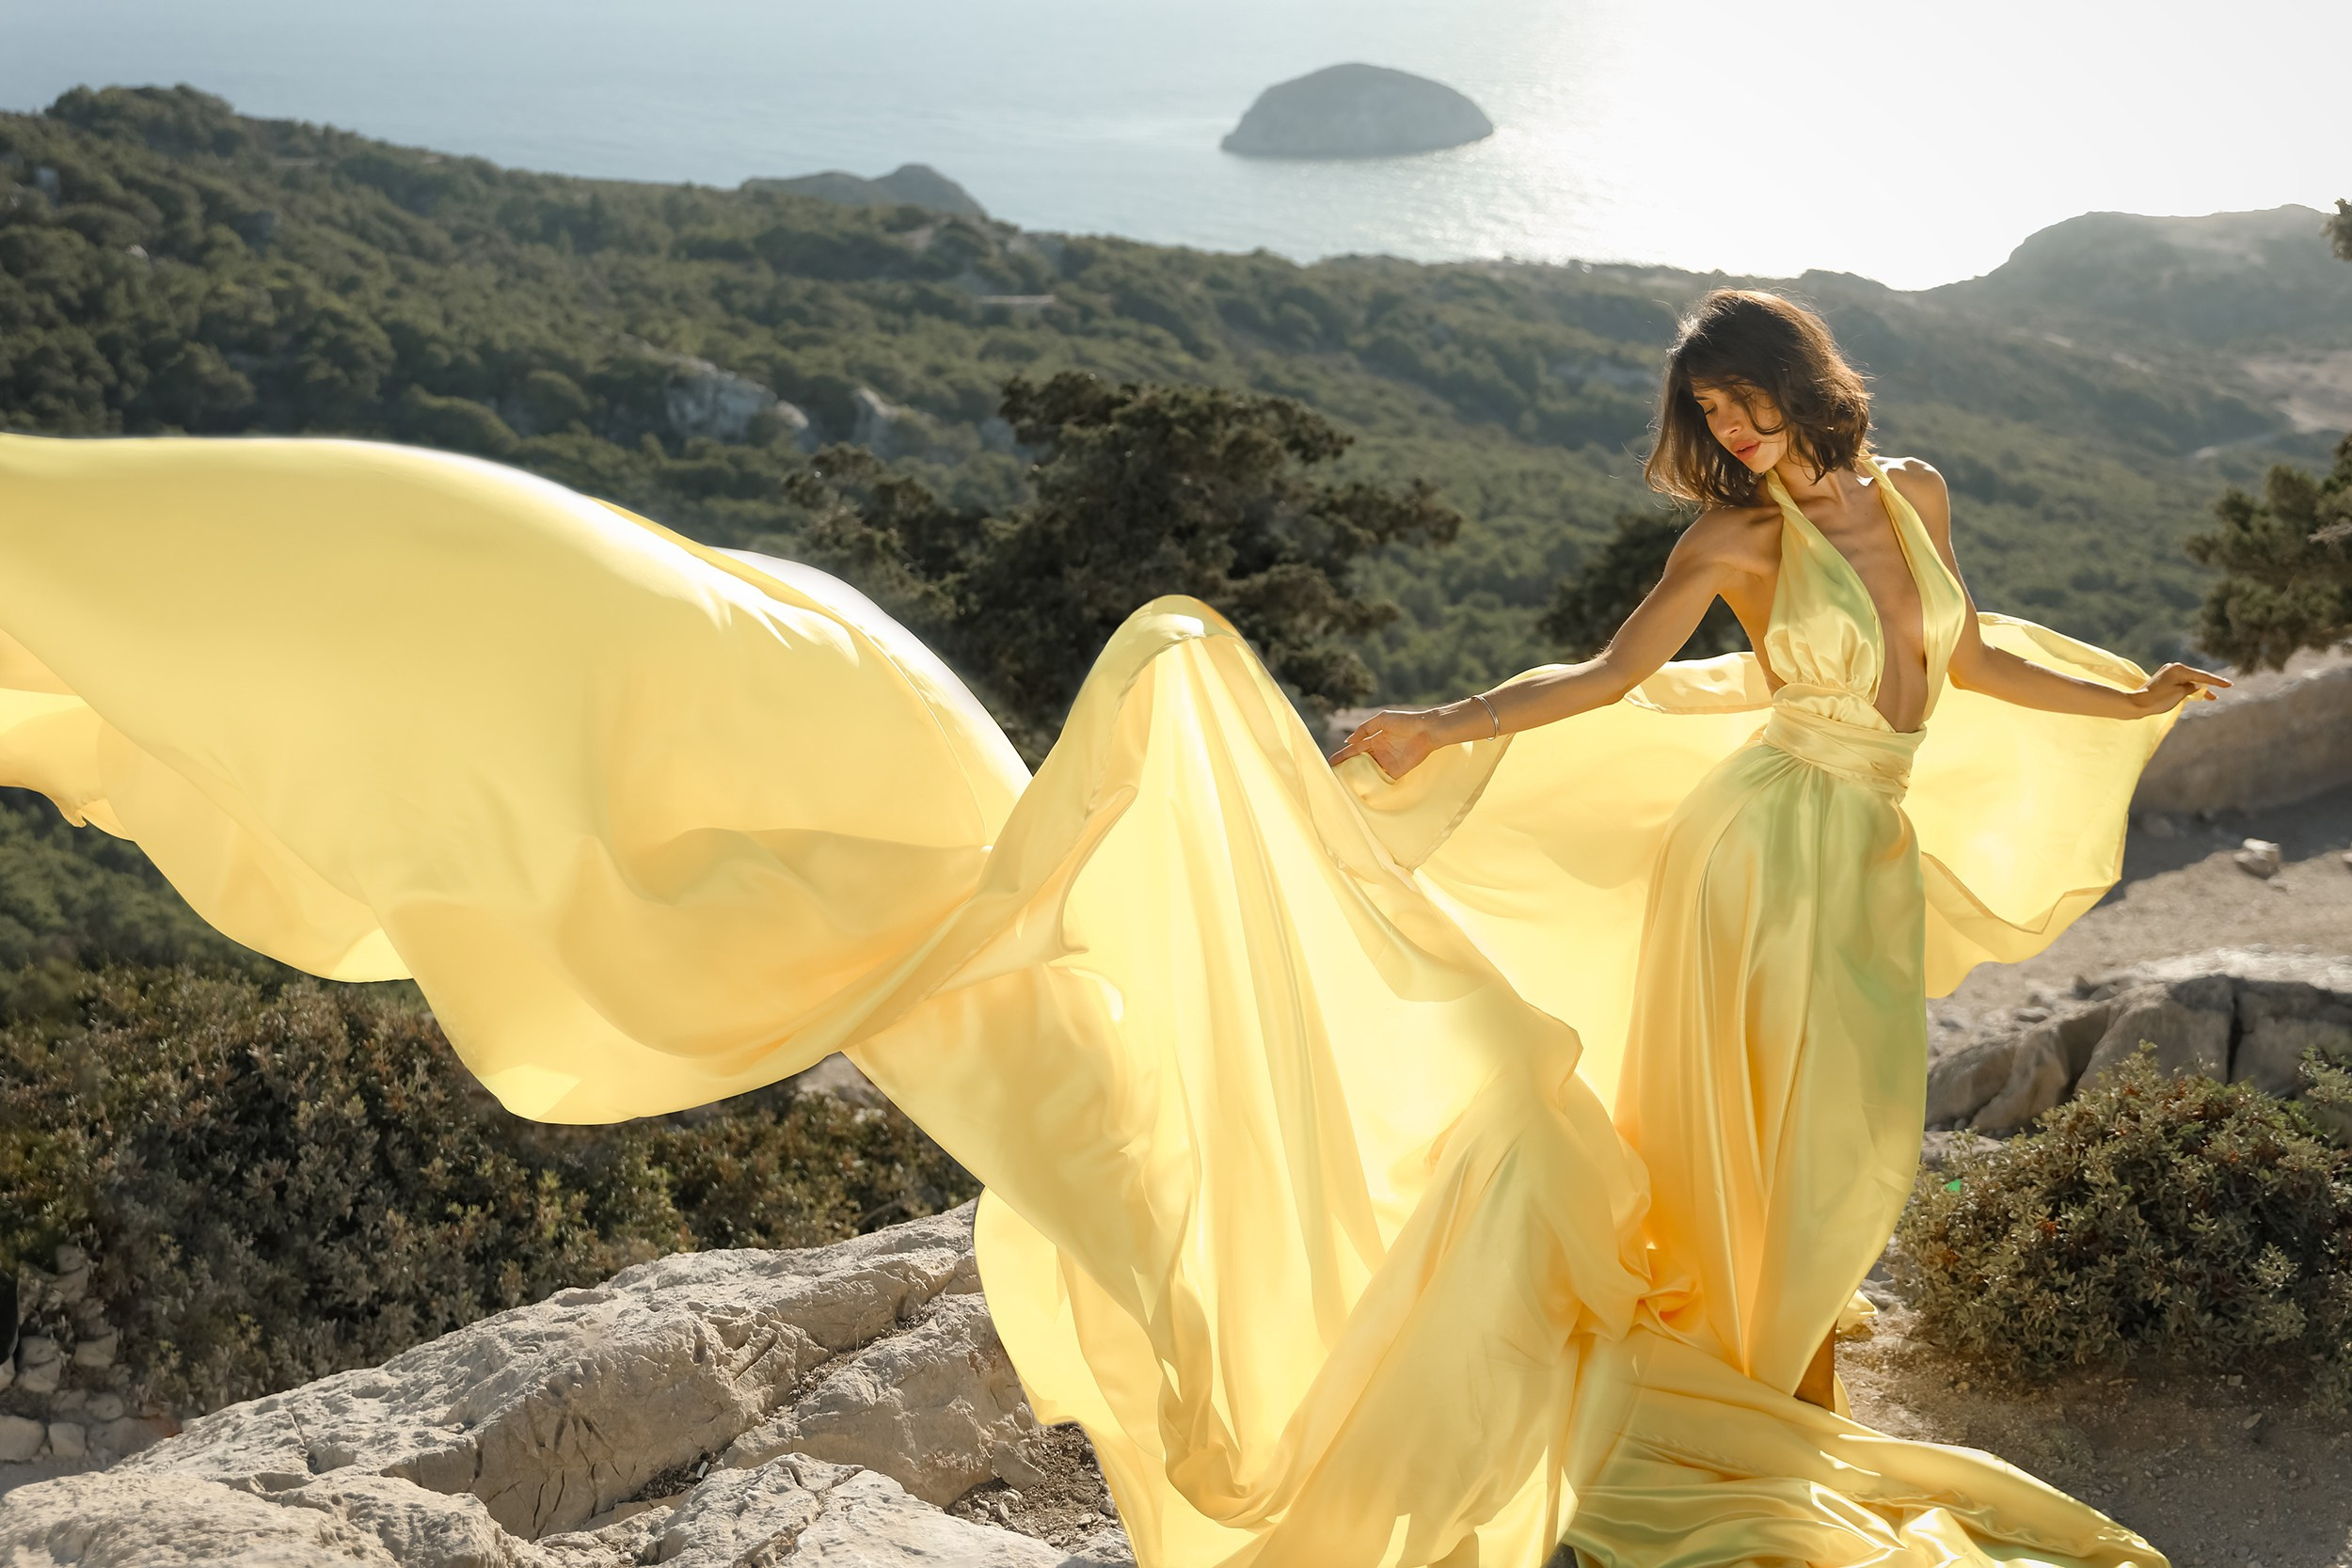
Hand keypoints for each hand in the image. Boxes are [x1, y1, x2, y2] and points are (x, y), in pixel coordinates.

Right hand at [1327, 707, 1447, 778]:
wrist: (1426, 730)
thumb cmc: (1405, 722)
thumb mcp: (1381, 720)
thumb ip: (1364, 729)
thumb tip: (1348, 741)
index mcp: (1374, 740)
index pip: (1354, 750)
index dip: (1342, 756)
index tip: (1330, 763)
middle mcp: (1379, 753)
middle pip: (1359, 763)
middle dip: (1347, 770)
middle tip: (1335, 778)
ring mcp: (1387, 763)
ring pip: (1369, 773)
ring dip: (1358, 780)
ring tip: (1345, 787)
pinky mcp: (1396, 772)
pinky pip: (1383, 781)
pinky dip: (1374, 786)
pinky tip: (1363, 792)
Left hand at [2132, 662, 2230, 713]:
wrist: (2137, 703)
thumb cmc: (2158, 699)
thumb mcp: (2180, 694)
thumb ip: (2192, 688)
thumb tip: (2196, 685)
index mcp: (2179, 669)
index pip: (2202, 676)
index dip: (2216, 681)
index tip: (2229, 684)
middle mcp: (2173, 667)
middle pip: (2196, 676)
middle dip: (2209, 683)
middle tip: (2225, 687)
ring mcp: (2168, 672)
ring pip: (2189, 679)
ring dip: (2200, 687)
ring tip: (2212, 697)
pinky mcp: (2164, 679)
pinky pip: (2181, 682)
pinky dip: (2190, 688)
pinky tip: (2198, 693)